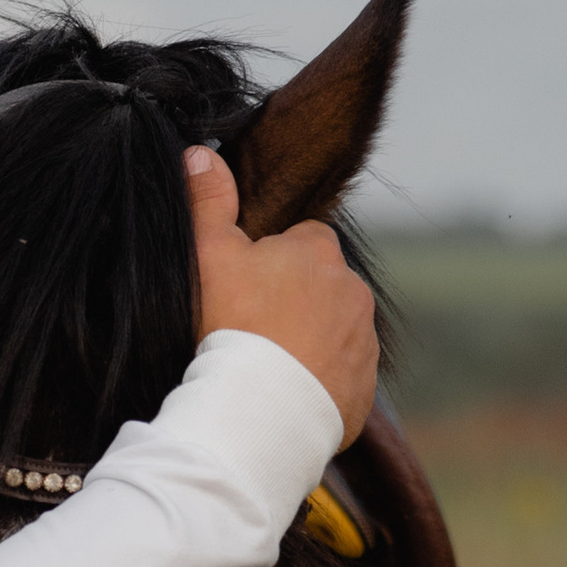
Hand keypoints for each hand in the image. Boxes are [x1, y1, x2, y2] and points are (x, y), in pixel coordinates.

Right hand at [184, 147, 378, 445]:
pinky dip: (317, 383)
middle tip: (248, 330)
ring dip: (308, 343)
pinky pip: (340, 379)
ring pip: (334, 332)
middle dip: (293, 302)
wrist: (256, 412)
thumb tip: (202, 153)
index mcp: (319, 252)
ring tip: (263, 366)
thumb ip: (207, 201)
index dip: (268, 261)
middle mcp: (353, 292)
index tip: (241, 289)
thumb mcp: (205, 255)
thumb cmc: (227, 327)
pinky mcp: (363, 391)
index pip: (300, 240)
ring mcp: (364, 344)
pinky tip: (282, 395)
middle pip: (320, 287)